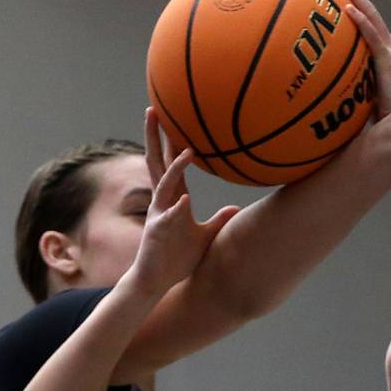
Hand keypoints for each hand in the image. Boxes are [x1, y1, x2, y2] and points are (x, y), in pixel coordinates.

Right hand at [129, 109, 239, 295]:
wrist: (157, 282)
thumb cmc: (178, 258)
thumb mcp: (204, 236)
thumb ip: (218, 220)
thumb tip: (237, 209)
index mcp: (173, 199)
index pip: (171, 163)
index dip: (171, 140)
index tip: (172, 116)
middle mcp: (162, 202)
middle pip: (157, 162)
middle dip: (155, 137)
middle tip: (153, 109)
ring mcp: (158, 215)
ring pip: (163, 185)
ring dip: (175, 168)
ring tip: (187, 151)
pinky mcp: (156, 233)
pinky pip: (167, 219)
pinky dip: (175, 209)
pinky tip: (184, 201)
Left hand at [327, 0, 390, 118]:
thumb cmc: (382, 114)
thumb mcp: (365, 90)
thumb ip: (352, 78)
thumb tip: (328, 78)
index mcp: (384, 51)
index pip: (368, 20)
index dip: (353, 2)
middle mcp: (389, 46)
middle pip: (368, 11)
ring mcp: (390, 52)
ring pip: (370, 17)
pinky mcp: (388, 62)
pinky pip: (372, 37)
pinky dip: (360, 21)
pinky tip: (348, 9)